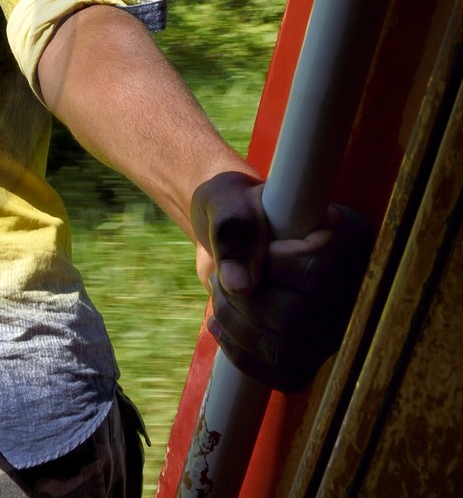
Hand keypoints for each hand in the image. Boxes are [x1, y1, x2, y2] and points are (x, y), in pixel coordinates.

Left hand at [190, 172, 373, 391]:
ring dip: (236, 328)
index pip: (315, 273)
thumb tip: (238, 285)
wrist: (237, 232)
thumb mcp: (228, 201)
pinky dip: (242, 357)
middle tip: (221, 279)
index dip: (267, 267)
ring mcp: (338, 326)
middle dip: (241, 302)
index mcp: (349, 238)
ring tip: (220, 299)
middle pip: (297, 319)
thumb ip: (234, 230)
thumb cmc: (235, 209)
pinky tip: (222, 327)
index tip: (244, 250)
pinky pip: (284, 375)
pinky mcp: (315, 353)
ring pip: (285, 351)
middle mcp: (356, 288)